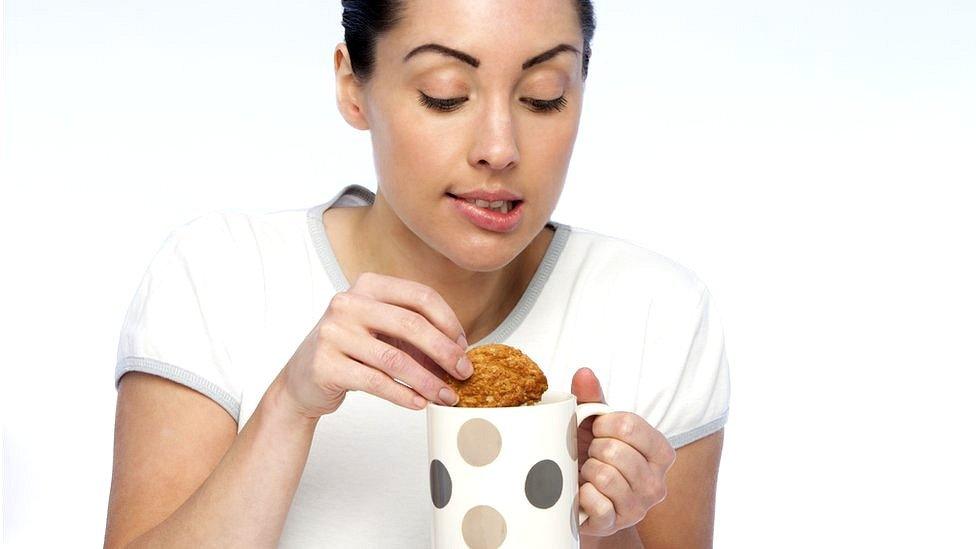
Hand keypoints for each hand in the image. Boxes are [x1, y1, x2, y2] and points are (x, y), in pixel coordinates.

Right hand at [273, 272, 473, 418]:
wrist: (302, 381)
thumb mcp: (382, 332)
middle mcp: (347, 303)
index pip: (420, 295)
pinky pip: (376, 382)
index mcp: (367, 285)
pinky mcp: (325, 364)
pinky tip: (419, 403)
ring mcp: (333, 333)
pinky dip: (403, 394)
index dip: (449, 321)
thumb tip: (459, 353)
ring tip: (446, 396)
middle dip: (445, 352)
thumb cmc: (351, 352)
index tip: (464, 346)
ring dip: (428, 381)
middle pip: (411, 324)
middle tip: (465, 373)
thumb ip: (416, 335)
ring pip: (395, 359)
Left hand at [572, 368, 676, 536]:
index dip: (603, 424)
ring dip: (586, 471)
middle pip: (615, 451)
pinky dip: (582, 495)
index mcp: (660, 451)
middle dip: (593, 449)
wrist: (583, 499)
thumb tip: (584, 373)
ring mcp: (639, 507)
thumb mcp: (595, 425)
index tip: (597, 430)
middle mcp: (657, 482)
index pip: (629, 425)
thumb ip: (592, 398)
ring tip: (588, 473)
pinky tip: (583, 493)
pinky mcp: (617, 524)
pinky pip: (596, 504)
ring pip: (605, 476)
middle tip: (592, 455)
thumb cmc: (593, 455)